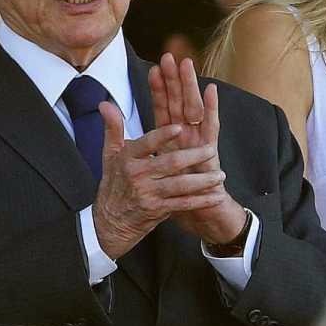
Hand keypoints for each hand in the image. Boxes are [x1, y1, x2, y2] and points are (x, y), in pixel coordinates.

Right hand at [92, 107, 228, 259]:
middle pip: (169, 164)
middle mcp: (138, 176)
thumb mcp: (110, 154)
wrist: (110, 221)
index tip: (180, 127)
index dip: (162, 136)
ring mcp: (149, 194)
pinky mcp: (158, 210)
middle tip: (211, 150)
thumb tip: (105, 104)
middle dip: (193, 157)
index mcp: (128, 159)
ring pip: (180, 186)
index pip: (146, 144)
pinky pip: (183, 204)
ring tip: (220, 175)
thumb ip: (113, 128)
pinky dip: (201, 201)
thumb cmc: (114, 183)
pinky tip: (216, 196)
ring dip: (202, 181)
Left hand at [146, 54, 245, 245]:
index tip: (154, 66)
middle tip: (171, 55)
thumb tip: (131, 150)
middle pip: (181, 103)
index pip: (165, 109)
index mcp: (173, 140)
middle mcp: (188, 137)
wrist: (203, 216)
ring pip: (195, 109)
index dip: (160, 89)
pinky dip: (211, 108)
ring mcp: (200, 142)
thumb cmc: (178, 194)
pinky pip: (211, 128)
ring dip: (191, 87)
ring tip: (187, 65)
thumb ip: (140, 152)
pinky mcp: (211, 153)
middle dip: (175, 80)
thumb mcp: (153, 171)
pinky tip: (211, 89)